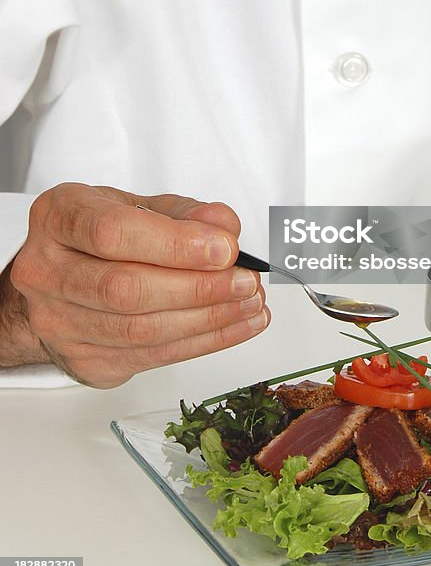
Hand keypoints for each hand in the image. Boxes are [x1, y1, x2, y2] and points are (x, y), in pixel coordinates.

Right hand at [0, 183, 269, 386]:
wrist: (60, 279)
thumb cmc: (100, 236)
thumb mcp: (139, 205)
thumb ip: (184, 213)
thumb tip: (223, 227)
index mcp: (58, 217)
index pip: (112, 233)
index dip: (175, 244)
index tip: (224, 248)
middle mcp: (45, 271)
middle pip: (126, 289)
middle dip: (198, 288)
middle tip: (244, 280)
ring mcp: (57, 322)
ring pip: (140, 330)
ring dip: (208, 320)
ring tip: (248, 303)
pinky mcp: (83, 360)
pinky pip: (151, 357)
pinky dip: (203, 342)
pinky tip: (233, 325)